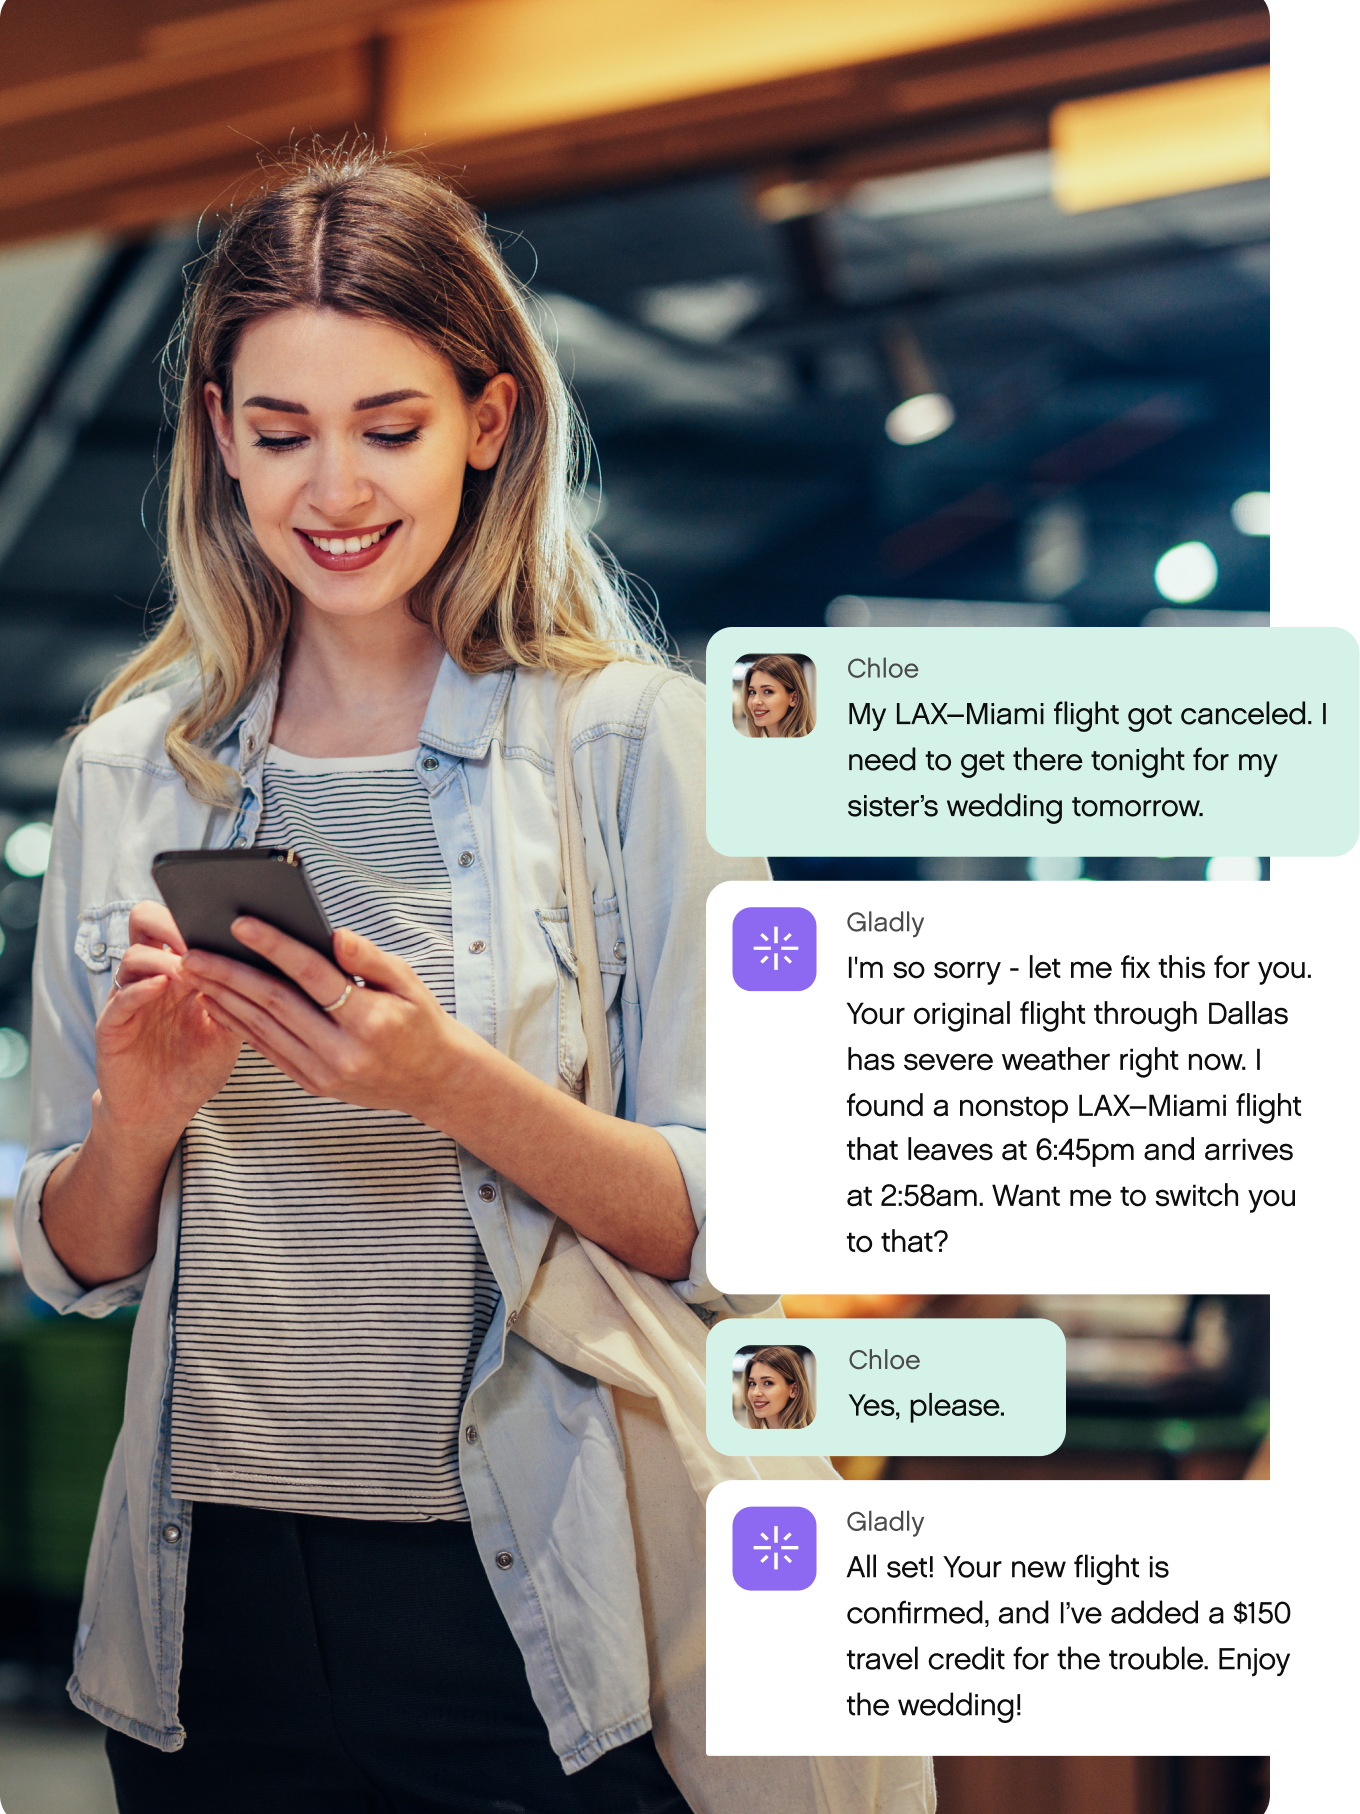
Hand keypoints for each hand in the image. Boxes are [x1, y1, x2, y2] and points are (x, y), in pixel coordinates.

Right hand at [96, 901, 242, 1136]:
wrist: (164, 1111)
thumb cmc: (197, 1066)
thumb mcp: (230, 1027)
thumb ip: (242, 995)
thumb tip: (276, 962)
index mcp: (178, 969)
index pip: (176, 919)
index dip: (197, 913)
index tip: (229, 921)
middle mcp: (150, 976)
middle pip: (144, 920)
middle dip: (171, 919)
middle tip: (201, 935)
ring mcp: (129, 999)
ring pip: (133, 956)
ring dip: (165, 958)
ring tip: (191, 969)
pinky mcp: (111, 1027)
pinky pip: (120, 998)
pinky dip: (141, 988)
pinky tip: (164, 986)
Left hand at [180, 919, 475, 1119]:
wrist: (433, 1081)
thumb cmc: (421, 1023)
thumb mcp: (408, 983)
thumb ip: (369, 958)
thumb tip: (333, 935)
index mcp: (370, 1021)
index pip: (312, 976)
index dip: (275, 946)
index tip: (241, 924)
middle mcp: (343, 1052)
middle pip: (275, 1003)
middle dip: (229, 974)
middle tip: (194, 951)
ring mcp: (324, 1073)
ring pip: (263, 1028)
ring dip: (224, 998)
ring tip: (195, 972)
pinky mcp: (312, 1084)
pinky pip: (267, 1049)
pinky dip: (238, 1024)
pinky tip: (217, 1002)